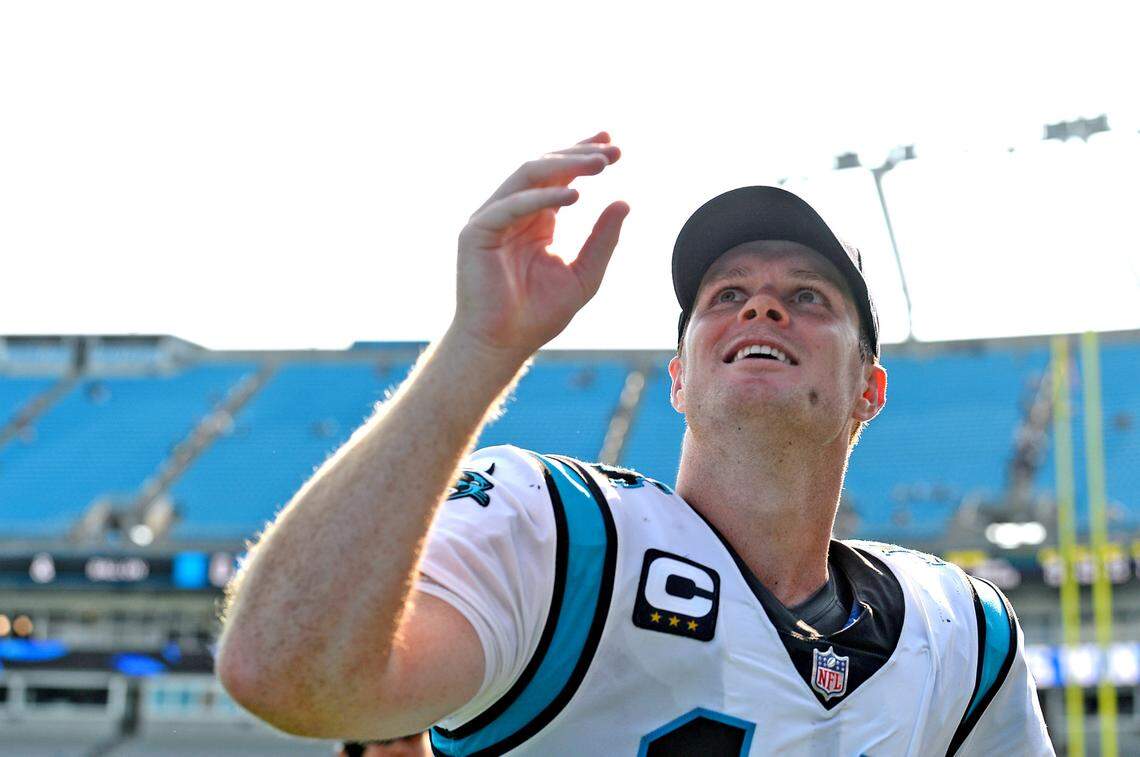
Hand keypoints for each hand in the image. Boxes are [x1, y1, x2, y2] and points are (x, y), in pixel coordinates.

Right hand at [450, 131, 628, 361]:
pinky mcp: (477, 232)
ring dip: (563, 165)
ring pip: (527, 175)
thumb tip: (625, 202)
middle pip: (544, 167)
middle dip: (579, 154)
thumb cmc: (539, 315)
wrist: (503, 344)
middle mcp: (513, 212)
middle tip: (612, 151)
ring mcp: (492, 219)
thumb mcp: (584, 275)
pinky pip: (510, 205)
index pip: (559, 176)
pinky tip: (573, 195)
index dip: (583, 155)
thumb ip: (603, 240)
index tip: (613, 144)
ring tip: (598, 164)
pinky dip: (541, 197)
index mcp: (536, 219)